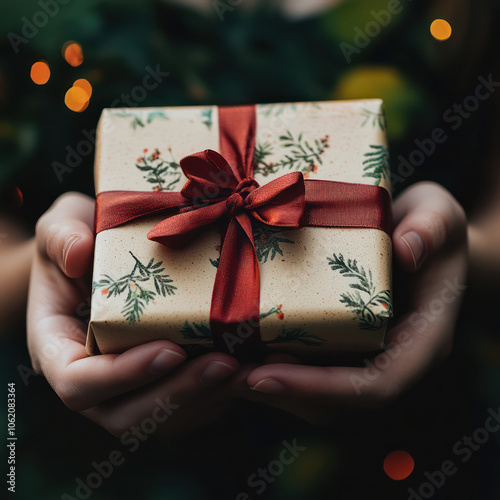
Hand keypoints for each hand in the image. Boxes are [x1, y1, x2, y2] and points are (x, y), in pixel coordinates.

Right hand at [27, 192, 239, 435]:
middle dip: (177, 393)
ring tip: (245, 368)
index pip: (78, 384)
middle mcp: (93, 378)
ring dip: (206, 398)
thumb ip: (60, 235)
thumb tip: (78, 254)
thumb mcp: (62, 223)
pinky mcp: (161, 381)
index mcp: (58, 348)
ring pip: (164, 417)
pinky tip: (251, 367)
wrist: (105, 253)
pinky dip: (220, 394)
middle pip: (126, 415)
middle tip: (223, 363)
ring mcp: (128, 386)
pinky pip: (189, 406)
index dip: (122, 376)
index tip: (169, 349)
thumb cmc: (81, 238)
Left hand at [242, 182, 467, 421]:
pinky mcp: (343, 344)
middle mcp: (391, 358)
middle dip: (280, 393)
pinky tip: (237, 347)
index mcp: (422, 339)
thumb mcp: (438, 214)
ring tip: (221, 364)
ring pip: (317, 397)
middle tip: (225, 374)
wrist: (421, 236)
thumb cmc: (431, 226)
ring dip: (268, 387)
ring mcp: (365, 355)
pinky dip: (272, 366)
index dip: (321, 388)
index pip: (376, 385)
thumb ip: (430, 229)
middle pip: (336, 403)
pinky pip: (309, 369)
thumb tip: (407, 250)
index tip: (266, 375)